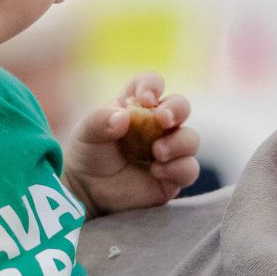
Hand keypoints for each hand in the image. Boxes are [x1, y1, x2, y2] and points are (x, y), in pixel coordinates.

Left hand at [64, 74, 199, 214]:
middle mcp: (157, 124)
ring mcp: (169, 149)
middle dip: (176, 109)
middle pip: (181, 106)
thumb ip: (100, 120)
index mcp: (137, 105)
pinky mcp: (174, 175)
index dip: (151, 86)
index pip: (152, 84)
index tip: (143, 99)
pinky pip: (189, 169)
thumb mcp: (86, 132)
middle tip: (162, 119)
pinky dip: (178, 168)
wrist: (88, 190)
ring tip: (157, 152)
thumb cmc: (89, 154)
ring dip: (178, 143)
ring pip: (190, 139)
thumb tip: (123, 117)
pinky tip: (157, 172)